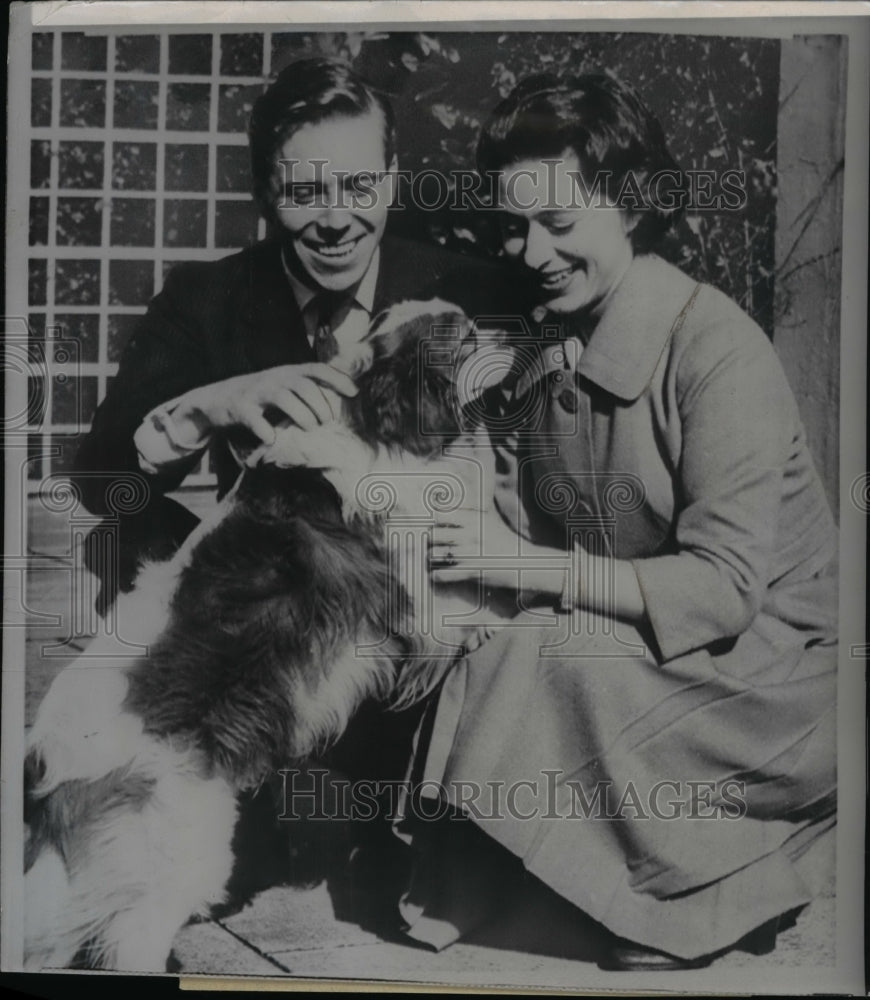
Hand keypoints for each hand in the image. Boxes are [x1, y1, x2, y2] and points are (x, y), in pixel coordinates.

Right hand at [182, 363, 358, 443]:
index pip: (316, 369)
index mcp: (288, 373)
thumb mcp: (285, 388)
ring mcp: (256, 391)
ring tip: (309, 428)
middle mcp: (274, 378)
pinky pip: (254, 418)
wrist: (218, 398)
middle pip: (303, 384)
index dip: (337, 378)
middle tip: (326, 421)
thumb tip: (338, 405)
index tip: (355, 392)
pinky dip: (264, 429)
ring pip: (282, 397)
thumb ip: (307, 393)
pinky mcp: (240, 407)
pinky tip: (272, 438)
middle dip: (319, 404)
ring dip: (300, 413)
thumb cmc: (260, 397)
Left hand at [429, 505, 563, 597]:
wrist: (525, 563)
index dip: (434, 520)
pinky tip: (435, 575)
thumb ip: (471, 512)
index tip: (435, 524)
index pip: (442, 514)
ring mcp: (471, 553)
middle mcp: (471, 534)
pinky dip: (436, 576)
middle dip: (430, 541)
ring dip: (430, 558)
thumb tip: (448, 500)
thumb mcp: (490, 521)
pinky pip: (445, 574)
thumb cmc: (504, 541)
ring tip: (431, 558)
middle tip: (431, 543)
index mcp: (475, 520)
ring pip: (436, 554)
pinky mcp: (473, 571)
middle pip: (435, 535)